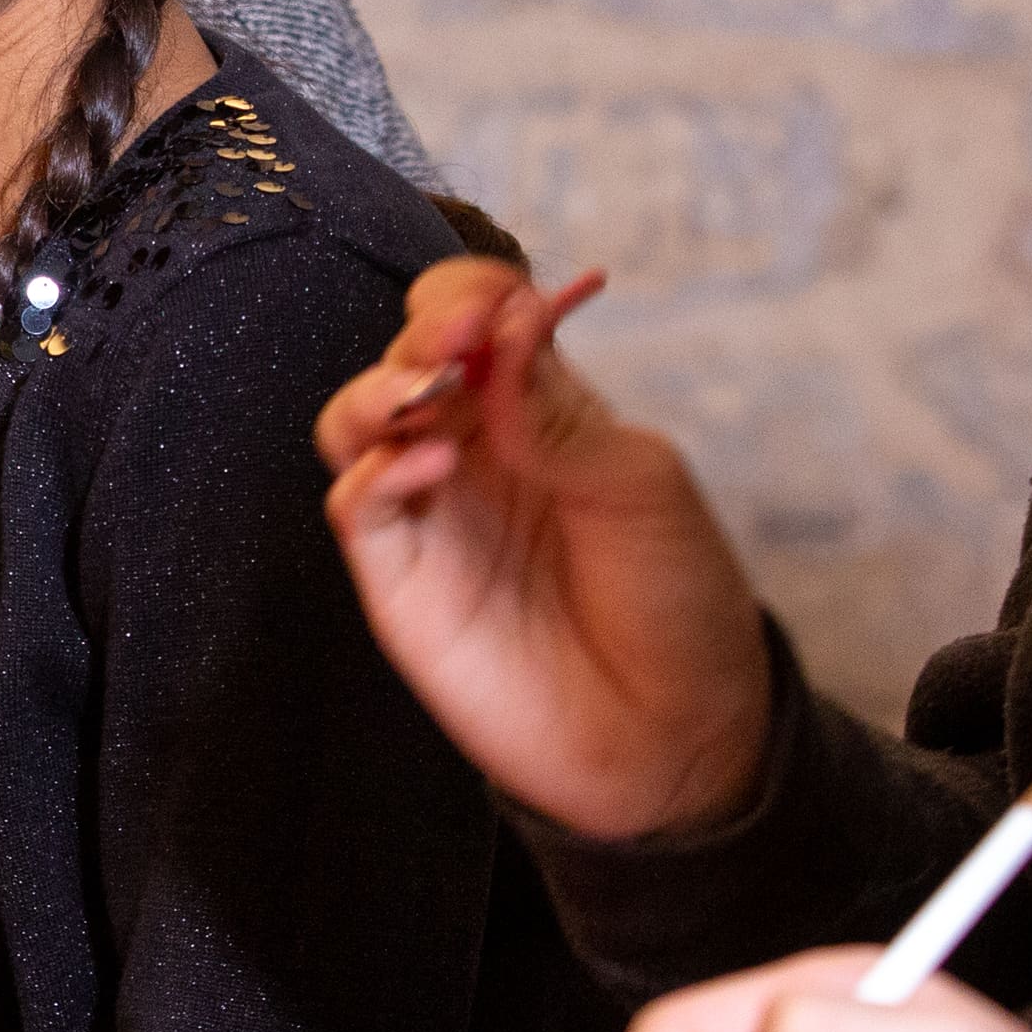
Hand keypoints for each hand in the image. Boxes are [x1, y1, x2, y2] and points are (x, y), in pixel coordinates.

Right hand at [314, 257, 770, 837]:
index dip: (473, 295)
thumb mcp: (644, 484)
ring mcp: (431, 513)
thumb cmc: (678, 601)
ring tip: (425, 394)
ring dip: (377, 389)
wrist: (676, 737)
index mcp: (537, 409)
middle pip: (406, 355)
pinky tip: (431, 465)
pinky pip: (353, 505)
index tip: (498, 306)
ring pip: (353, 420)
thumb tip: (501, 324)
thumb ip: (558, 410)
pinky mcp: (399, 580)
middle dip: (424, 332)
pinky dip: (375, 473)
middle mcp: (473, 449)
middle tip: (456, 340)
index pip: (476, 315)